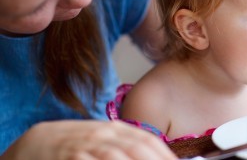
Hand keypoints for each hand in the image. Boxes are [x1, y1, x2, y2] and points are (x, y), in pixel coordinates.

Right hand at [1, 120, 176, 159]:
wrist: (39, 141)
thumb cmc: (79, 143)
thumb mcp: (105, 139)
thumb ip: (128, 146)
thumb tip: (157, 155)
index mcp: (117, 128)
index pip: (148, 140)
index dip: (166, 155)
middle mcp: (105, 134)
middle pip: (138, 149)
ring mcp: (88, 145)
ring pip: (117, 157)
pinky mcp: (71, 157)